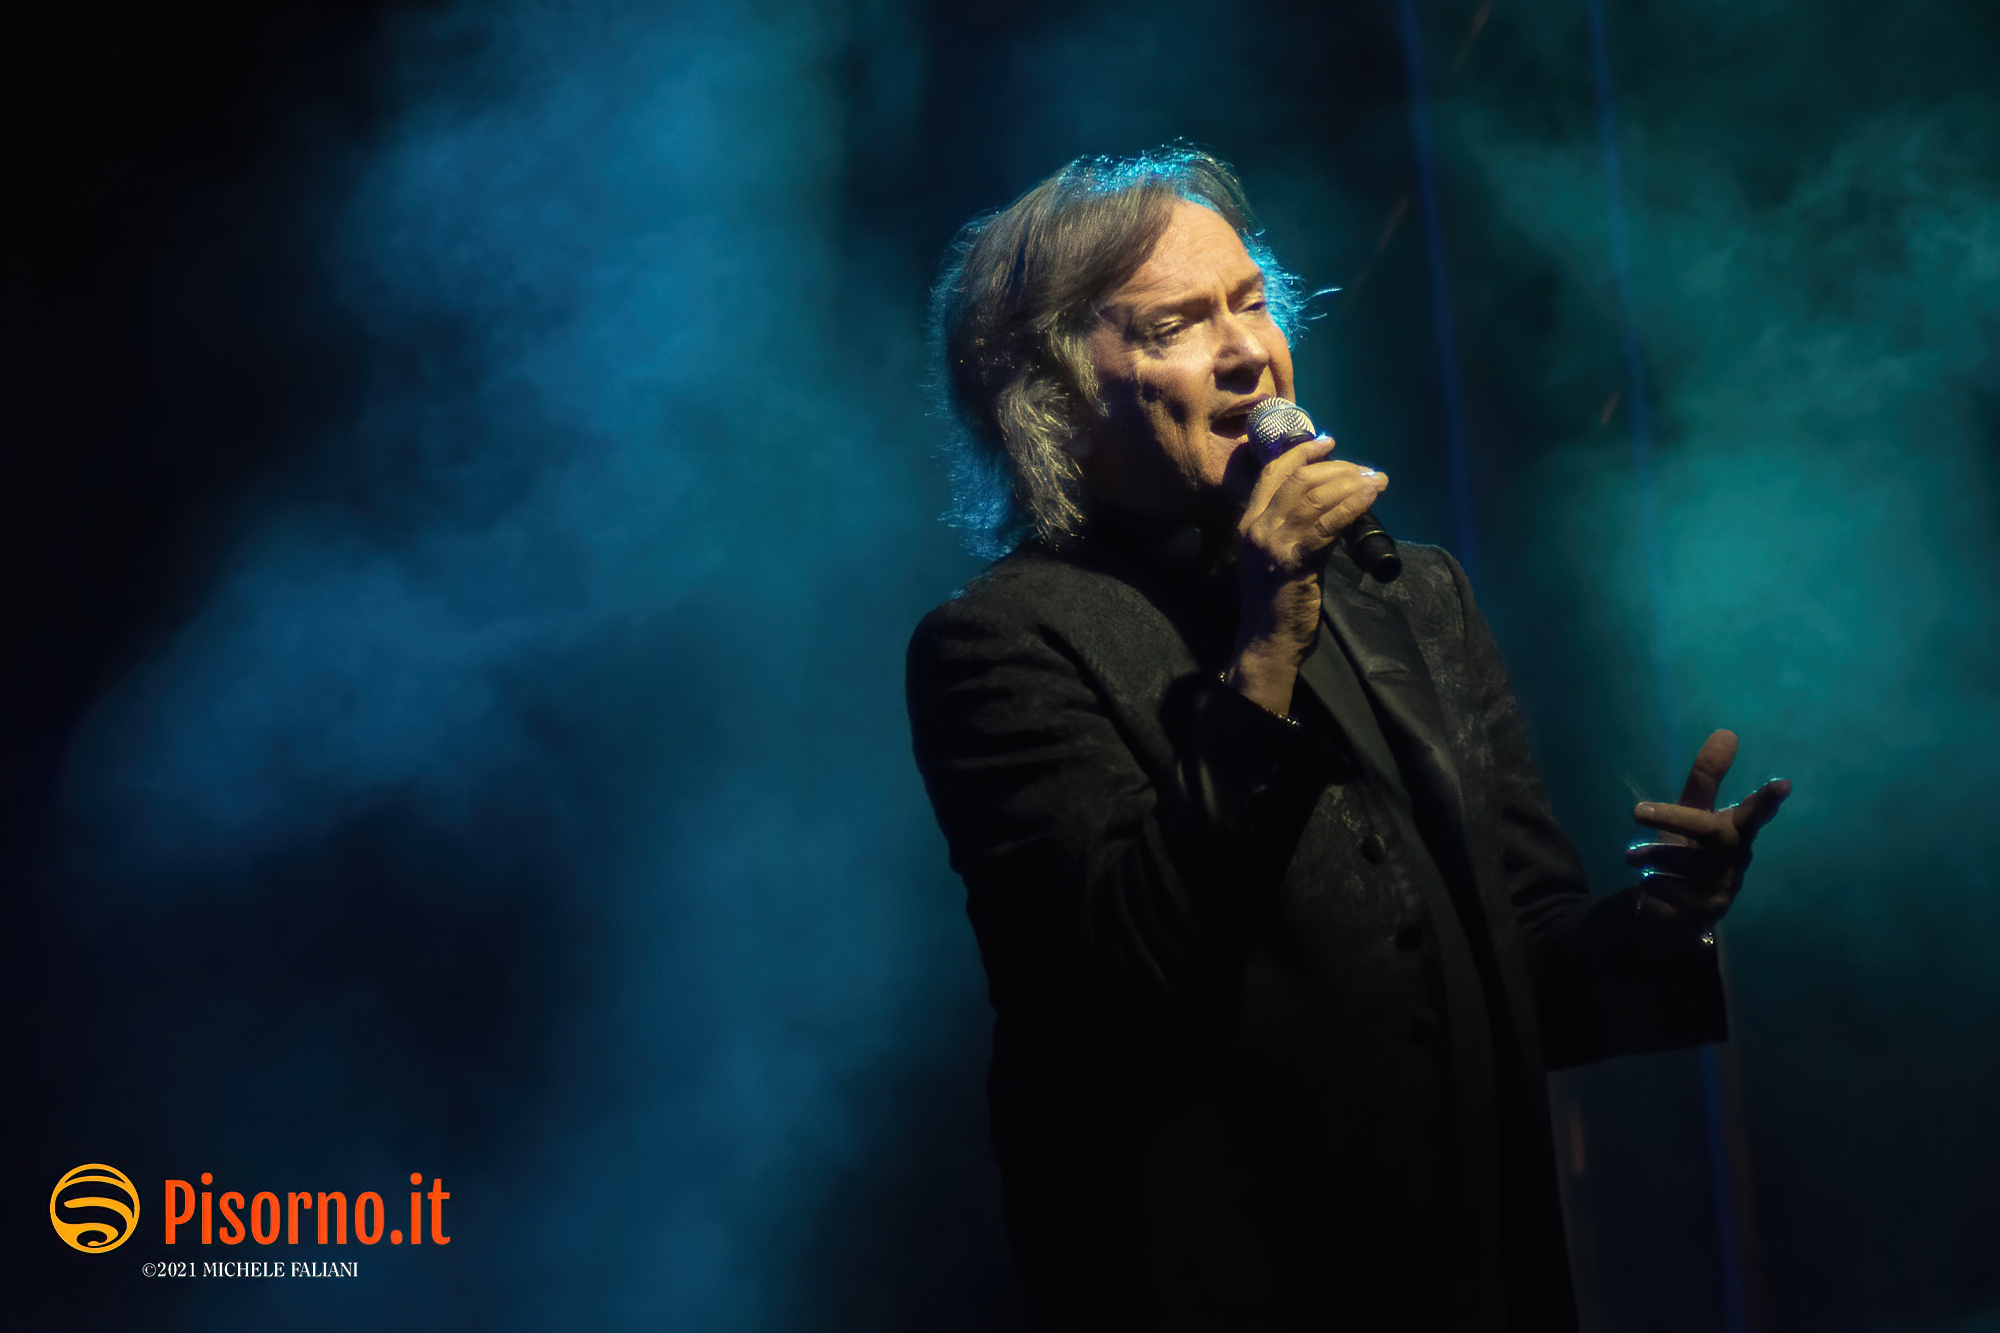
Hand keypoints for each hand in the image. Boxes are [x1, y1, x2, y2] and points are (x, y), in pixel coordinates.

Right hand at [1225, 436, 1388, 715]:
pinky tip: (1370, 497)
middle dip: (1336, 468)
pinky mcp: (1293, 560)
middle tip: (1365, 470)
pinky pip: (1327, 523)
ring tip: (1376, 480)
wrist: (1267, 641)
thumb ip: (1296, 529)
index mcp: (1248, 523)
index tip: (1329, 443)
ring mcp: (1272, 543)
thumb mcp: (1279, 556)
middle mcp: (1256, 527)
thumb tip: (1333, 505)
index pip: (1272, 473)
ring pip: (1314, 496)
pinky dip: (1352, 505)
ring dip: (1350, 483)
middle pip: (1298, 480)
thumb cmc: (1277, 602)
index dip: (1301, 453)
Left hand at [1625, 730, 1790, 925]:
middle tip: (1635, 811)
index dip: (1767, 799)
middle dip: (1675, 818)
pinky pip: (1671, 891)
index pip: (1754, 812)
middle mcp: (1735, 858)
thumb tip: (1727, 732)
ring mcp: (1723, 886)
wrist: (1674, 912)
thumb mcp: (1692, 814)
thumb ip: (1707, 778)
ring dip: (1652, 856)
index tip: (1783, 784)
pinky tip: (1650, 885)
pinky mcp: (1705, 912)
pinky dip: (1654, 884)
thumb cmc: (1689, 852)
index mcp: (1735, 830)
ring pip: (1683, 862)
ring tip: (1632, 857)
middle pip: (1712, 833)